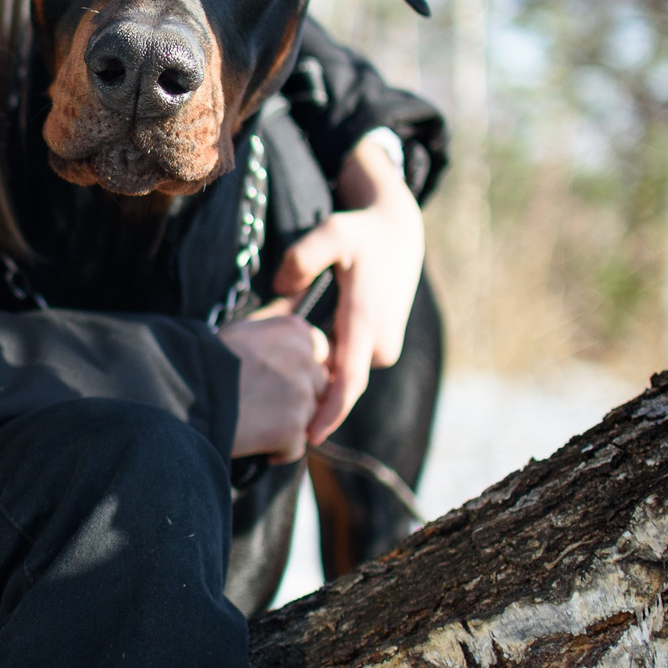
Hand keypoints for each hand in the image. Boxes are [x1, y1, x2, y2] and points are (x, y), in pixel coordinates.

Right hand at [217, 305, 330, 462]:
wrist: (187, 392)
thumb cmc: (207, 359)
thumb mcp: (244, 329)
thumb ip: (275, 328)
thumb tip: (293, 314)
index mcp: (296, 331)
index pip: (320, 351)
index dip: (300, 368)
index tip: (277, 377)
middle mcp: (306, 359)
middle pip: (319, 386)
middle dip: (298, 398)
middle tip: (262, 403)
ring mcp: (302, 394)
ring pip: (310, 417)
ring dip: (289, 424)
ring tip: (255, 422)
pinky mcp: (294, 427)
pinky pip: (296, 447)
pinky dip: (278, 450)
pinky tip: (254, 442)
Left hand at [273, 134, 425, 442]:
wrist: (398, 230)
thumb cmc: (360, 232)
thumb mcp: (329, 233)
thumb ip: (301, 258)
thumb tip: (283, 289)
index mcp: (367, 322)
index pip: (349, 383)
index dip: (330, 414)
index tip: (309, 438)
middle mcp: (381, 341)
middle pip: (340, 385)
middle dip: (310, 401)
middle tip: (268, 409)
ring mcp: (385, 345)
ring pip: (344, 375)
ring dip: (316, 380)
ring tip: (275, 381)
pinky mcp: (383, 344)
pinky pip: (350, 364)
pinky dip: (327, 367)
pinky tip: (298, 362)